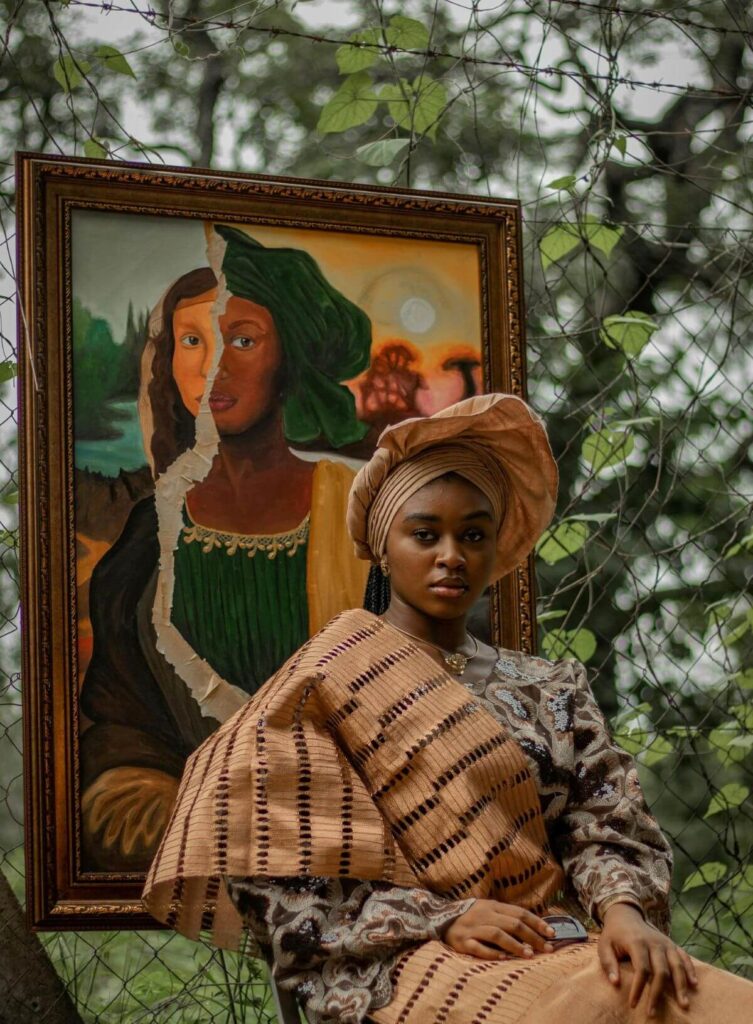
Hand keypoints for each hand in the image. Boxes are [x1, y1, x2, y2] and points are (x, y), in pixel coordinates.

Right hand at [441, 899, 555, 959]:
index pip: (519, 913)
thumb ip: (506, 917)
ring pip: (497, 935)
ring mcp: (472, 928)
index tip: (552, 934)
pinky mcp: (462, 942)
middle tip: (546, 949)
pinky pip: (478, 948)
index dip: (537, 923)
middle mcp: (484, 915)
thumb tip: (532, 928)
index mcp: (492, 906)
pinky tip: (504, 959)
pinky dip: (492, 953)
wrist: (440, 919)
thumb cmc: (470, 917)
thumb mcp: (488, 911)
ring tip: (529, 955)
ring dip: (515, 945)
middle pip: (512, 924)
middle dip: (532, 936)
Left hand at [598, 903, 698, 1016]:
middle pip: (661, 971)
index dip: (638, 988)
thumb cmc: (614, 934)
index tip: (633, 1004)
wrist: (625, 914)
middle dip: (658, 993)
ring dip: (681, 986)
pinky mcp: (672, 943)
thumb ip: (608, 963)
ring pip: (677, 965)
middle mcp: (654, 942)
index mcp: (637, 942)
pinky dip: (690, 970)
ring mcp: (665, 942)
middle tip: (653, 1012)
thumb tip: (615, 983)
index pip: (641, 969)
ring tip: (684, 1005)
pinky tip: (694, 984)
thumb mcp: (604, 945)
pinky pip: (684, 956)